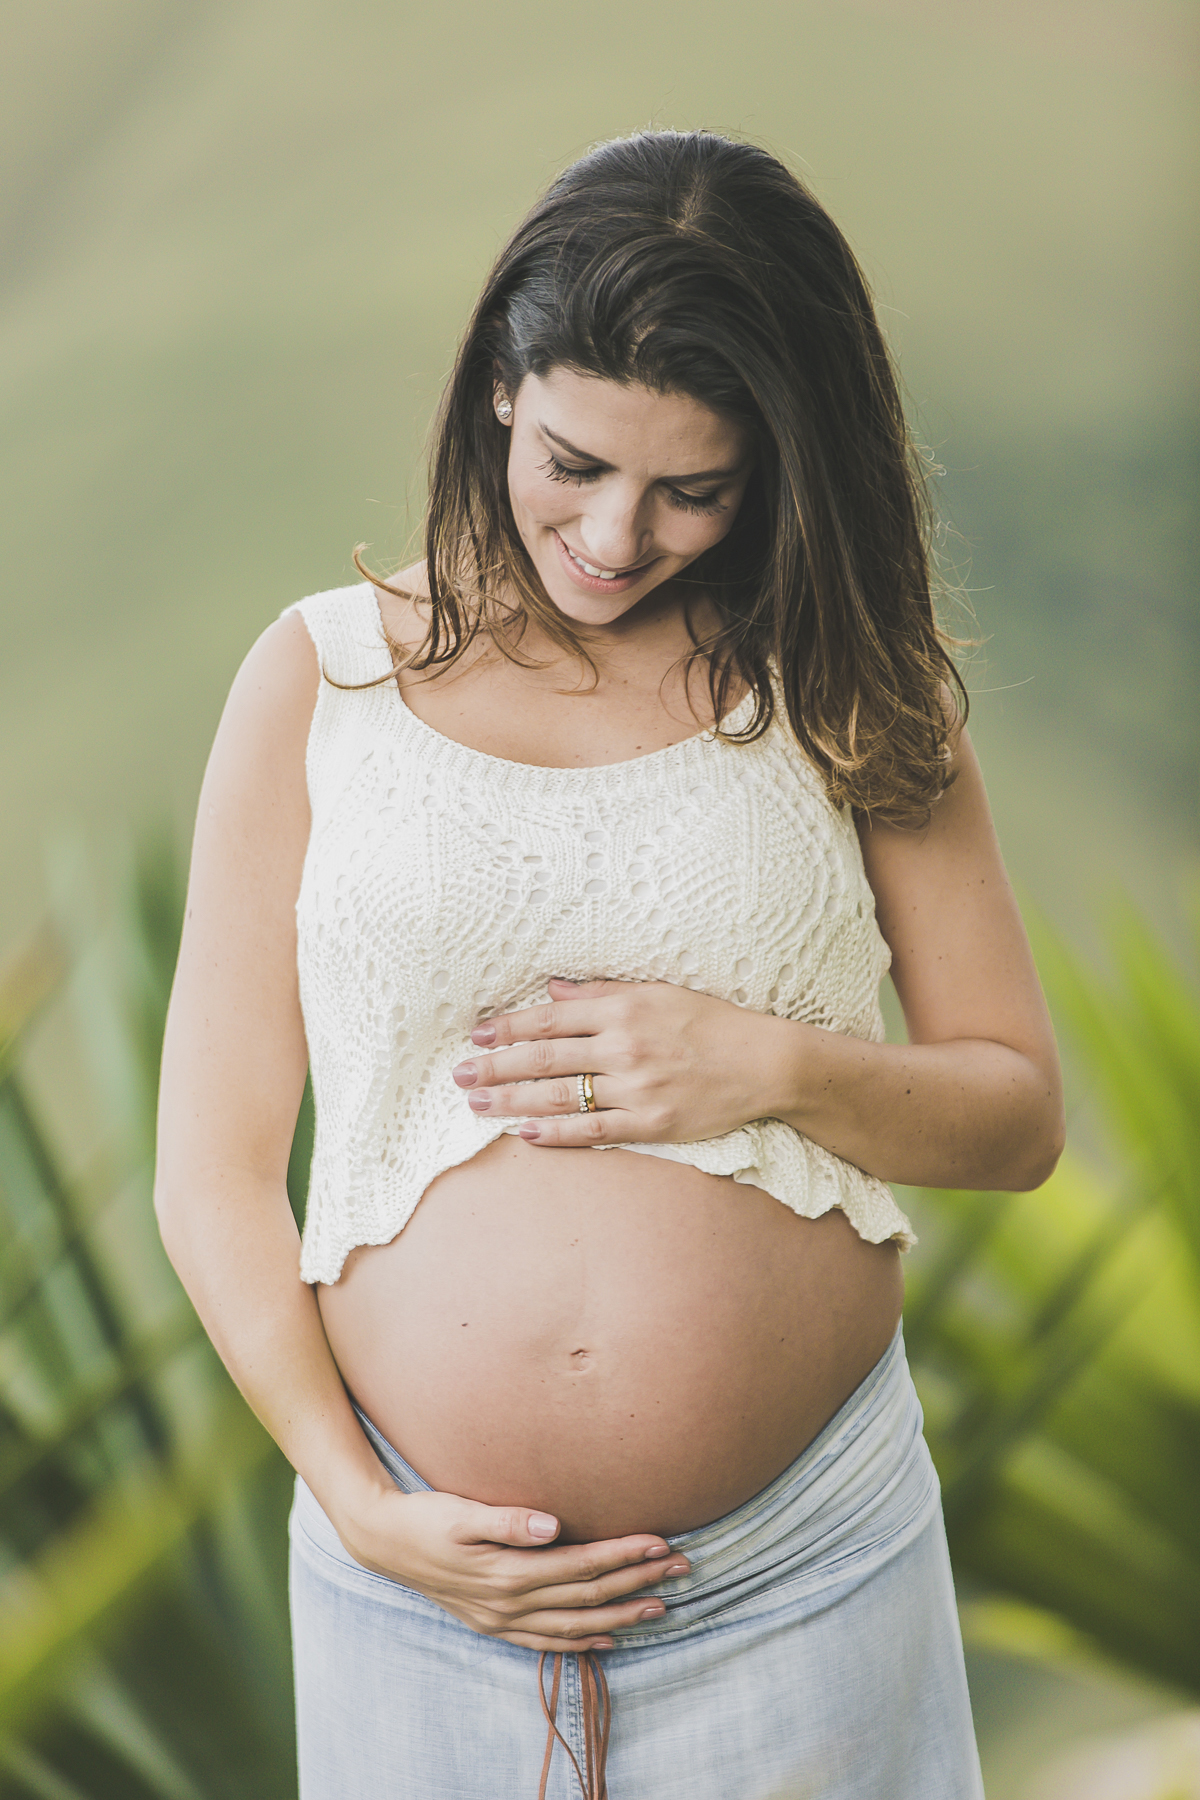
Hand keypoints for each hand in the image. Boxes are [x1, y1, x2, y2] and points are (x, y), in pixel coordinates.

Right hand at [340, 1483, 690, 1651]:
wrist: (383, 1541)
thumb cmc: (426, 1517)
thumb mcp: (461, 1511)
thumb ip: (508, 1520)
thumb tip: (552, 1525)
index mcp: (507, 1571)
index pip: (581, 1565)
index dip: (624, 1554)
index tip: (661, 1541)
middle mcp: (509, 1602)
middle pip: (588, 1597)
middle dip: (638, 1582)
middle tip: (682, 1567)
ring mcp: (502, 1619)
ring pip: (574, 1624)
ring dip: (621, 1616)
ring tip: (661, 1605)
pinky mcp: (494, 1624)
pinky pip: (546, 1642)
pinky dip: (582, 1642)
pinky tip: (608, 1638)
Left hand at [451, 977, 791, 1145]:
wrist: (763, 1063)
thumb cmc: (711, 1022)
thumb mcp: (658, 992)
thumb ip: (602, 993)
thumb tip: (554, 991)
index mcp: (624, 1009)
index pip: (550, 1019)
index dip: (509, 1028)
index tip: (477, 1036)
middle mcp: (624, 1047)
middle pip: (545, 1058)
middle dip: (496, 1066)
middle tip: (459, 1075)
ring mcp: (636, 1087)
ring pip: (560, 1096)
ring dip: (513, 1101)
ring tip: (479, 1104)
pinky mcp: (650, 1122)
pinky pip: (593, 1130)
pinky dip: (557, 1132)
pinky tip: (526, 1134)